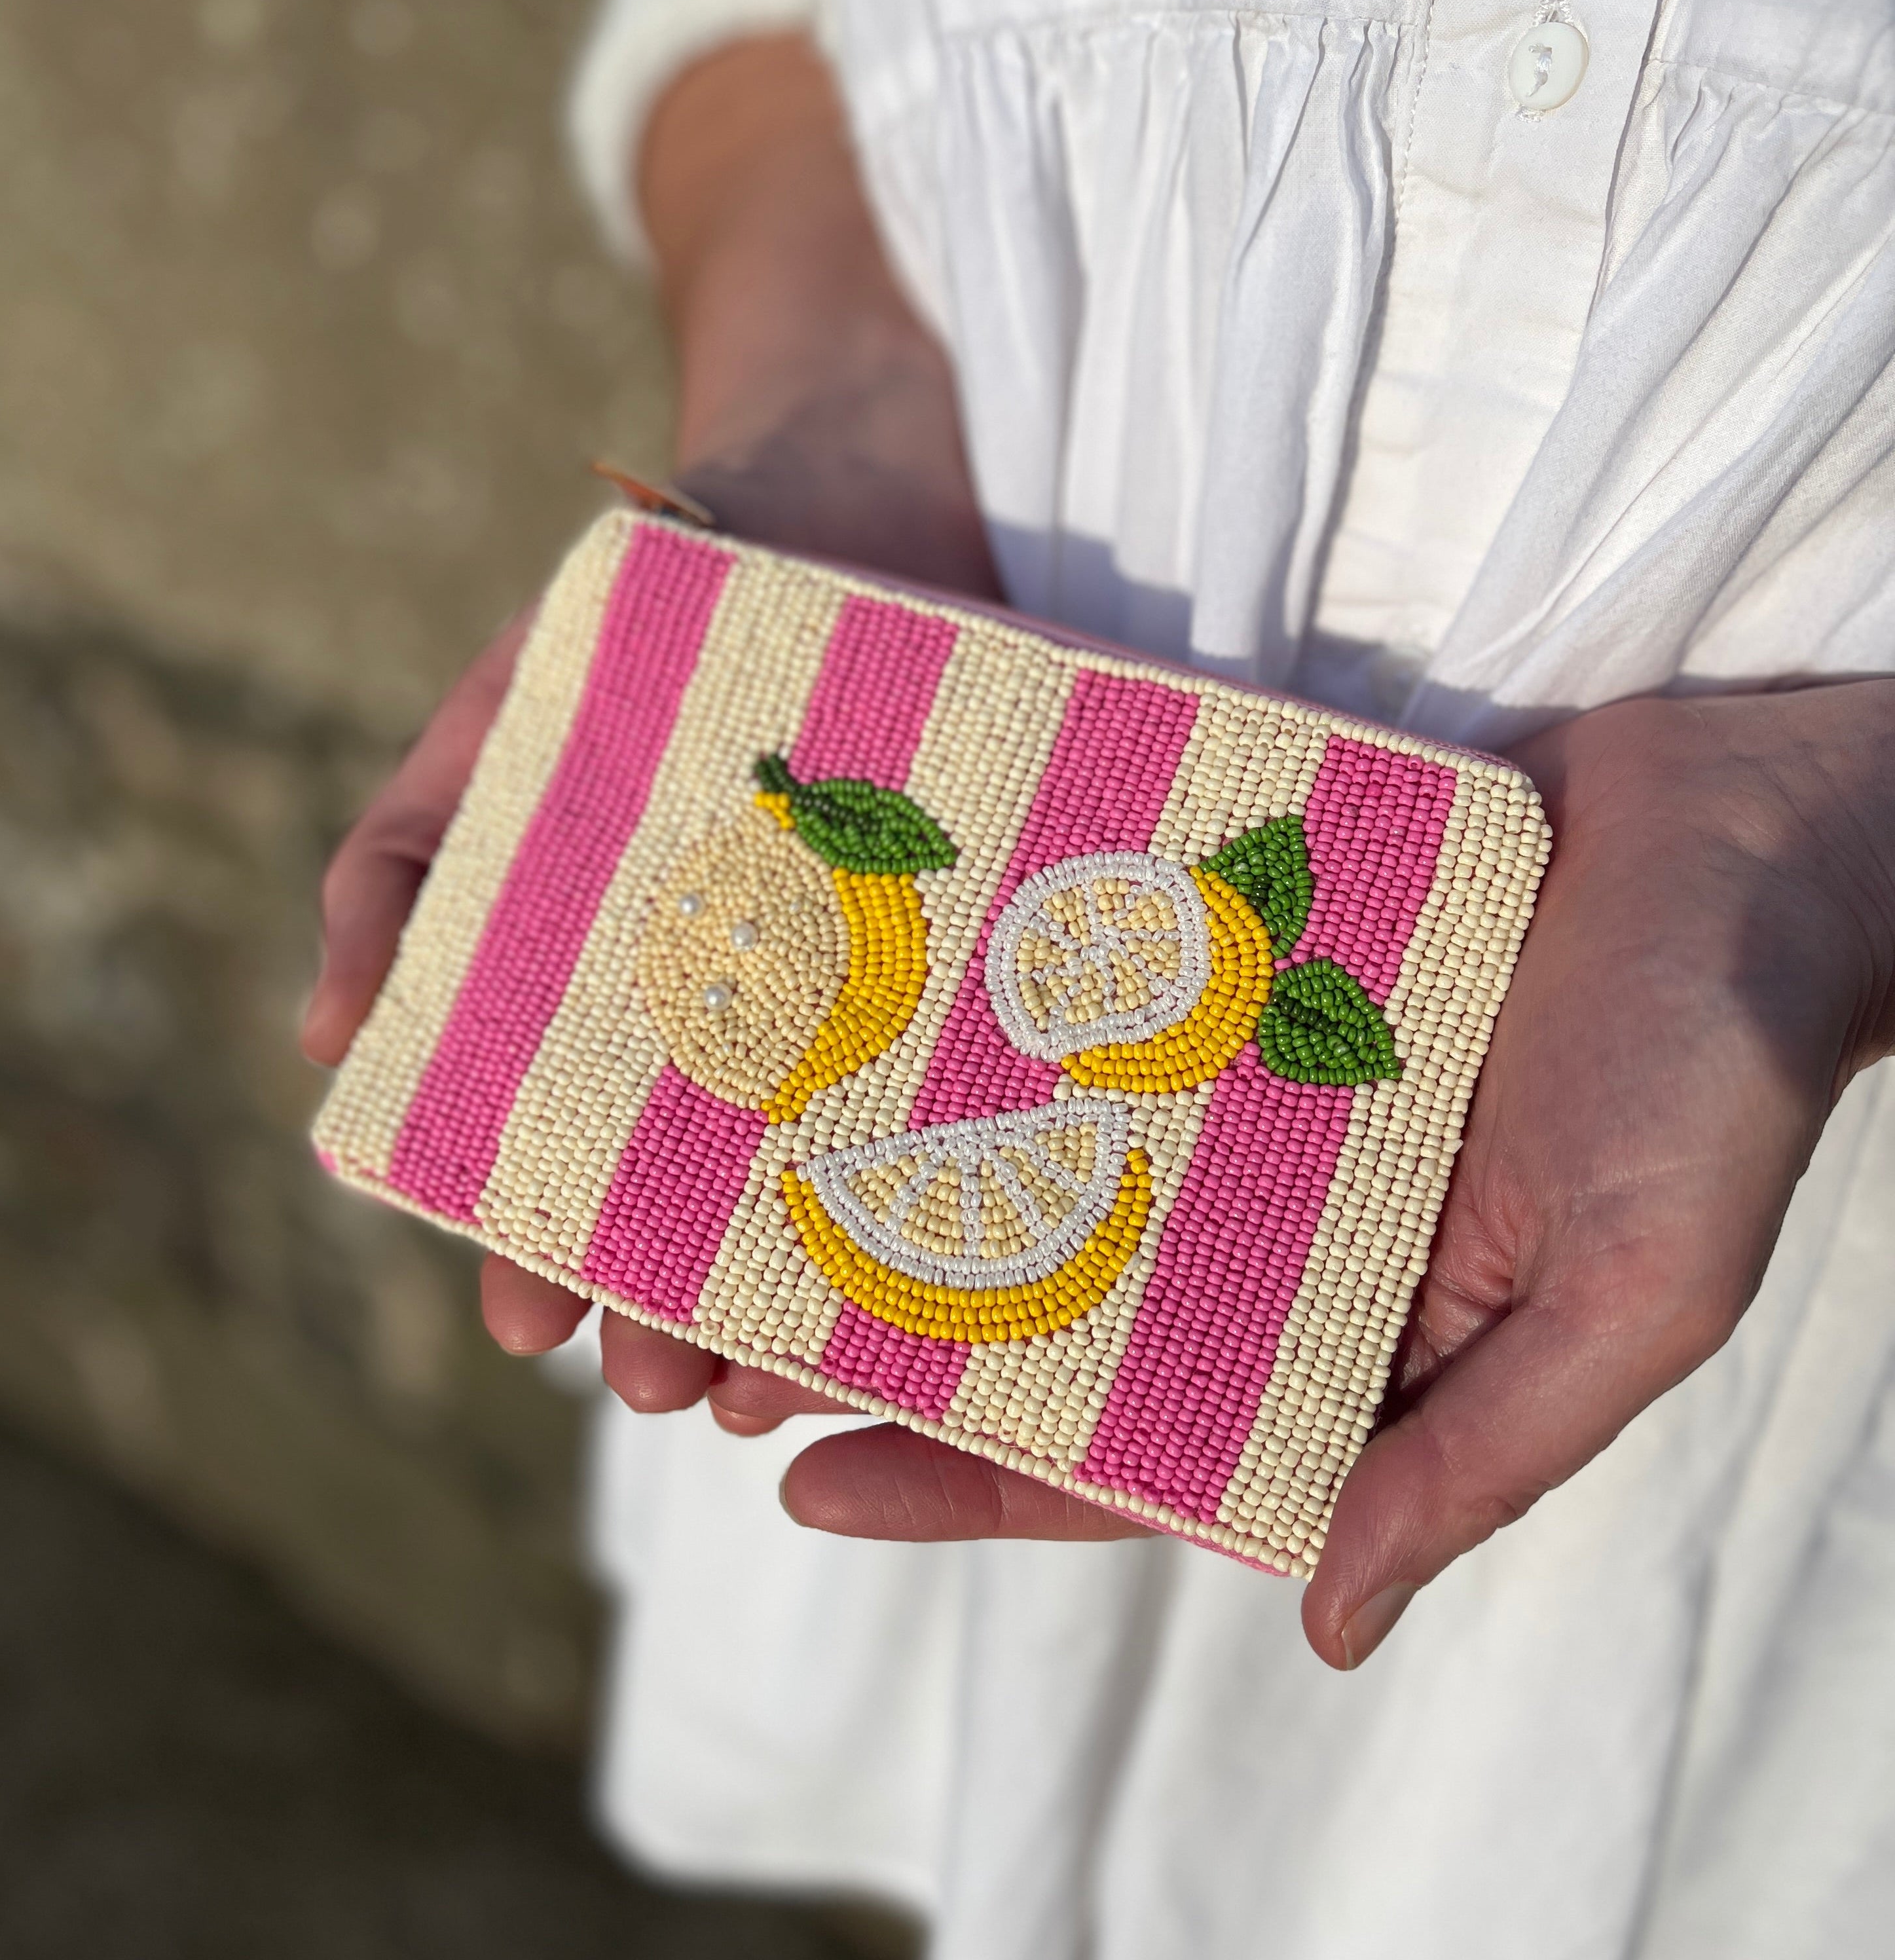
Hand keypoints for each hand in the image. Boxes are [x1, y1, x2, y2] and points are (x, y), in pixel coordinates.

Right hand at [305, 33, 996, 1420]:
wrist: (846, 479)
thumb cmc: (652, 621)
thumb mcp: (491, 732)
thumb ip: (399, 875)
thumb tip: (318, 1057)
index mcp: (647, 1000)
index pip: (582, 1158)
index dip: (545, 1248)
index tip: (532, 1331)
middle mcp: (776, 1026)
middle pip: (714, 1197)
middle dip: (679, 1304)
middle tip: (671, 1393)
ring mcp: (895, 1002)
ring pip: (845, 1181)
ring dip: (806, 1288)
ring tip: (786, 1374)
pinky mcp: (1006, 962)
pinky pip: (982, 1097)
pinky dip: (955, 1178)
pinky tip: (946, 1257)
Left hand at [731, 682, 1894, 1654]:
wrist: (1753, 822)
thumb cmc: (1717, 1066)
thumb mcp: (1629, 1293)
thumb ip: (1478, 1457)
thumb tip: (1335, 1623)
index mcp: (1340, 1326)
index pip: (1126, 1441)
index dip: (965, 1476)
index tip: (802, 1480)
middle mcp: (1255, 1216)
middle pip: (1031, 1304)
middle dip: (874, 1337)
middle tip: (692, 1355)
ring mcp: (1222, 1083)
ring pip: (1017, 1160)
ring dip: (879, 1188)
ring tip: (710, 1208)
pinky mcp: (1215, 954)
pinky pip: (1060, 1008)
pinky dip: (959, 1029)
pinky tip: (838, 1030)